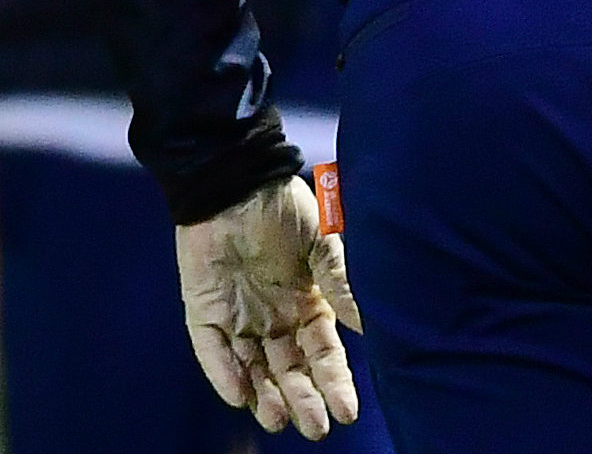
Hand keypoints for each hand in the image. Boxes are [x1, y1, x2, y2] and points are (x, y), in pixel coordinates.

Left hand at [176, 176, 363, 439]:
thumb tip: (369, 325)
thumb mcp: (323, 242)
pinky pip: (213, 351)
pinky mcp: (204, 311)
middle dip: (304, 399)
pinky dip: (225, 374)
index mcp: (307, 302)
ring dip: (266, 396)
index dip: (336, 382)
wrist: (235, 182)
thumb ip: (341, 282)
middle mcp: (274, 317)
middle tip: (316, 428)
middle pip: (290, 369)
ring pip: (253, 369)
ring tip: (279, 421)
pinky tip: (240, 396)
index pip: (324, 353)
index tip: (348, 412)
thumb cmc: (285, 207)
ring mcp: (238, 317)